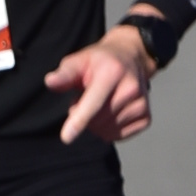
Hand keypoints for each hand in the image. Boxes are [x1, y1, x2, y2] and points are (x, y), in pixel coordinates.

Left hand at [50, 30, 154, 146]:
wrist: (131, 58)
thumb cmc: (99, 62)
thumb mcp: (79, 61)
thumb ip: (65, 73)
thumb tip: (50, 81)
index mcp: (112, 72)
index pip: (93, 102)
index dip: (79, 120)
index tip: (66, 138)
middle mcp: (131, 88)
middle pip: (96, 120)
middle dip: (83, 116)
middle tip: (86, 98)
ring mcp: (141, 104)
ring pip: (106, 130)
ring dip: (95, 123)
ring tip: (99, 103)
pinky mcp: (146, 117)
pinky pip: (118, 136)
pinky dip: (108, 130)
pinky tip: (110, 112)